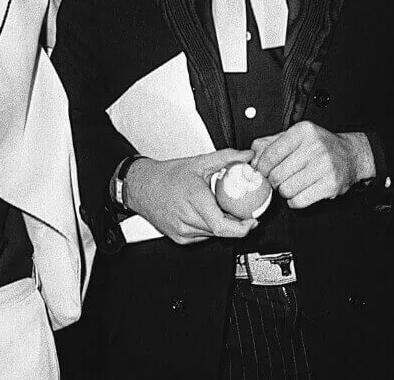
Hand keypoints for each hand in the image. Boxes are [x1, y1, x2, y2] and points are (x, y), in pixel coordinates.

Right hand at [126, 149, 259, 244]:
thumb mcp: (198, 162)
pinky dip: (208, 227)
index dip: (242, 228)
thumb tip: (246, 156)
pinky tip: (204, 214)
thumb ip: (226, 157)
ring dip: (221, 224)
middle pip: (220, 230)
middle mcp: (187, 219)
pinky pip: (202, 236)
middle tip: (241, 211)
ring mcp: (182, 231)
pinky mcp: (179, 238)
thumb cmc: (166, 176)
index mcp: (194, 200)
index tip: (252, 221)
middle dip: (234, 222)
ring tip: (218, 208)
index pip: (222, 226)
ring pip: (212, 234)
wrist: (141, 186)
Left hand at [251, 122, 373, 208]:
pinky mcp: (331, 185)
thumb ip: (269, 144)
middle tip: (277, 180)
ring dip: (284, 192)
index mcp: (303, 131)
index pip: (271, 154)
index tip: (261, 172)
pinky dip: (294, 201)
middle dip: (272, 181)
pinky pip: (299, 201)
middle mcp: (315, 147)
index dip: (262, 167)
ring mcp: (324, 166)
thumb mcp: (295, 137)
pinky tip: (299, 193)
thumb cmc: (319, 146)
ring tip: (290, 185)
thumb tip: (252, 159)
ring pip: (286, 189)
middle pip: (277, 174)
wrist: (351, 156)